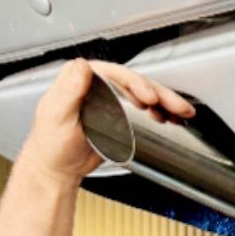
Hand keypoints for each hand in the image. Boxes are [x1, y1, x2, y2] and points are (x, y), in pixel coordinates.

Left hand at [18, 58, 194, 186]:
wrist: (57, 169)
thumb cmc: (51, 145)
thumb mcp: (57, 116)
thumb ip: (68, 91)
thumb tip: (82, 67)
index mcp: (81, 79)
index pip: (115, 74)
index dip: (135, 82)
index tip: (147, 96)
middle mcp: (98, 86)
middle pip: (135, 84)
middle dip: (159, 93)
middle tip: (175, 105)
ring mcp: (111, 100)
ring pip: (143, 95)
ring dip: (166, 102)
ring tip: (183, 111)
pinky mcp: (121, 116)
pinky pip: (145, 110)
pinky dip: (162, 112)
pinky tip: (174, 117)